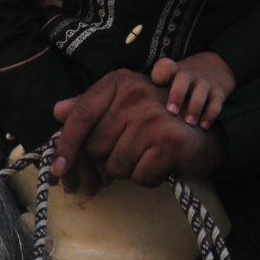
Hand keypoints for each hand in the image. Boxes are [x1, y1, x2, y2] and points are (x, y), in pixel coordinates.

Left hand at [51, 68, 225, 186]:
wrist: (202, 131)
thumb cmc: (155, 121)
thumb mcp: (122, 106)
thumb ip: (90, 108)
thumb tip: (57, 111)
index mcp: (120, 81)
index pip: (82, 114)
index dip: (66, 145)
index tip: (57, 170)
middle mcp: (135, 93)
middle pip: (95, 146)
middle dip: (104, 162)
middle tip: (123, 157)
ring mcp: (153, 116)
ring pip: (115, 165)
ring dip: (128, 170)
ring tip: (144, 155)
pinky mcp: (169, 141)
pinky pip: (139, 176)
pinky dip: (147, 177)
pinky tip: (159, 164)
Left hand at [151, 53, 235, 128]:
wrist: (215, 66)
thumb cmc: (181, 82)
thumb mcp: (168, 82)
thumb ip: (150, 96)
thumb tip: (126, 120)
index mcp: (173, 72)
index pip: (165, 67)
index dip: (161, 74)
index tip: (156, 85)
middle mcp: (189, 74)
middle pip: (183, 78)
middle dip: (177, 94)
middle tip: (171, 112)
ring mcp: (204, 81)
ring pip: (201, 89)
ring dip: (195, 106)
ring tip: (189, 122)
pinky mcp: (219, 90)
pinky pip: (216, 100)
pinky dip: (210, 113)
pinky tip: (204, 126)